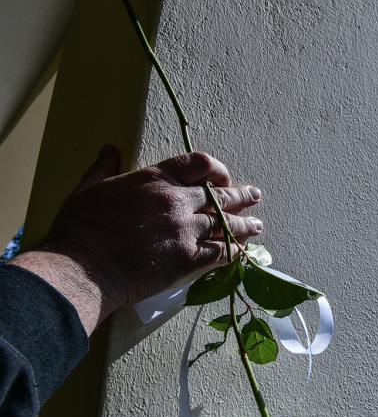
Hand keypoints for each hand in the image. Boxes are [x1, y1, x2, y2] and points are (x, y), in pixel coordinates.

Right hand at [10, 145, 261, 332]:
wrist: (84, 268)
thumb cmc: (80, 229)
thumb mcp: (88, 188)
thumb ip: (104, 168)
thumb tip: (109, 149)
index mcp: (153, 179)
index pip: (197, 164)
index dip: (216, 169)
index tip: (222, 177)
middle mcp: (175, 200)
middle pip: (219, 195)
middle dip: (240, 196)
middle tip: (254, 197)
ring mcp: (184, 229)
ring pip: (225, 223)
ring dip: (245, 225)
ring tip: (257, 226)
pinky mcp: (187, 258)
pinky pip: (220, 252)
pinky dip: (235, 252)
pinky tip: (243, 253)